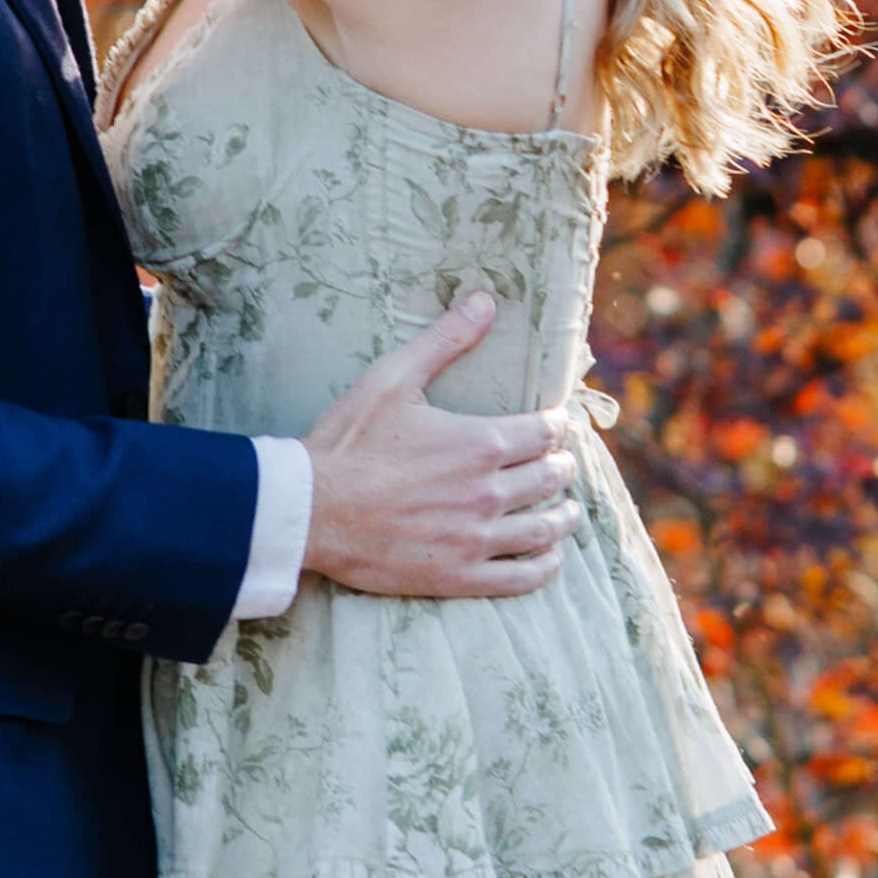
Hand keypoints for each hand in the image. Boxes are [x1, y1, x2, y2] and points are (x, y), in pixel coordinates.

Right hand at [292, 290, 579, 602]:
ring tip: (568, 509)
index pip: (545, 432)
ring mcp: (476, 538)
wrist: (309, 510)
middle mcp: (488, 492)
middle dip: (560, 465)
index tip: (556, 425)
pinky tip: (549, 557)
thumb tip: (485, 299)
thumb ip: (445, 340)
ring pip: (545, 528)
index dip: (556, 425)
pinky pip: (521, 577)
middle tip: (560, 463)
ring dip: (564, 515)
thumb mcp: (393, 378)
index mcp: (480, 443)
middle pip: (550, 477)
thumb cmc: (348, 442)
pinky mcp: (460, 576)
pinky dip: (544, 565)